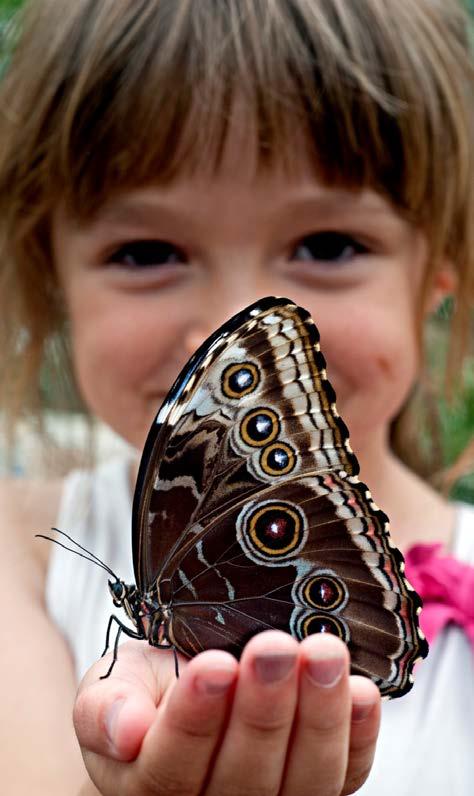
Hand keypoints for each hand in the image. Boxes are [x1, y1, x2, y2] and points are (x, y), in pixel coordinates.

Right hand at [74, 630, 380, 795]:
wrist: (183, 708)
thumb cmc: (146, 695)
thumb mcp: (109, 686)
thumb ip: (104, 706)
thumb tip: (123, 731)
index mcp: (149, 787)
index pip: (171, 768)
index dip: (194, 718)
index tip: (213, 666)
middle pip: (244, 779)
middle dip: (262, 710)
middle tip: (274, 648)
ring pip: (304, 782)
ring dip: (318, 717)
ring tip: (323, 654)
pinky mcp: (322, 787)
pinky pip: (349, 774)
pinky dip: (360, 734)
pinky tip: (362, 690)